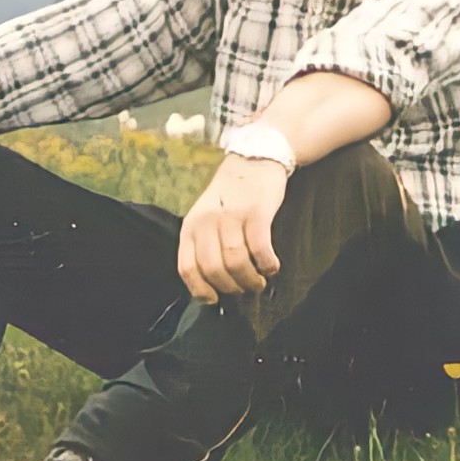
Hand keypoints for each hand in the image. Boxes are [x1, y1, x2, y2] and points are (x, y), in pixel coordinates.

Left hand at [178, 156, 286, 302]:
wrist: (253, 160)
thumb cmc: (230, 196)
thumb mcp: (206, 217)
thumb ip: (205, 245)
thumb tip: (211, 285)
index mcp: (191, 226)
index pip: (188, 268)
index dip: (200, 290)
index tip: (214, 300)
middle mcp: (207, 222)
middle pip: (214, 270)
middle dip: (230, 287)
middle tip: (243, 290)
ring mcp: (232, 217)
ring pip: (236, 263)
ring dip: (250, 280)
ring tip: (259, 282)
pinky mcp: (257, 212)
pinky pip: (260, 249)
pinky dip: (267, 264)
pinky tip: (271, 266)